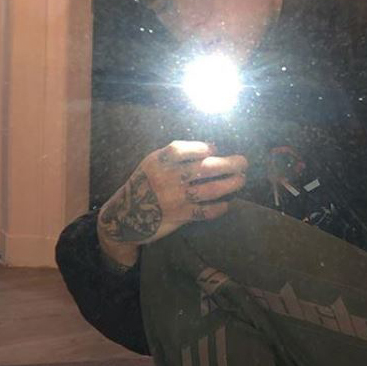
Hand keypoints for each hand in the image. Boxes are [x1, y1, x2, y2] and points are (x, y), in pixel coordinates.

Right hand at [97, 141, 247, 267]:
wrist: (123, 217)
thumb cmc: (142, 187)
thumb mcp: (151, 166)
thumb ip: (172, 159)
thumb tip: (209, 150)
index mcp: (158, 162)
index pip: (183, 149)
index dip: (203, 147)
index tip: (215, 148)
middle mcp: (167, 178)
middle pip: (204, 168)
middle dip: (228, 164)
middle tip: (242, 162)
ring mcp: (174, 198)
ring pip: (210, 189)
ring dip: (230, 184)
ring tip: (241, 180)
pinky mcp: (180, 216)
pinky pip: (206, 211)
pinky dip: (219, 208)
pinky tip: (227, 204)